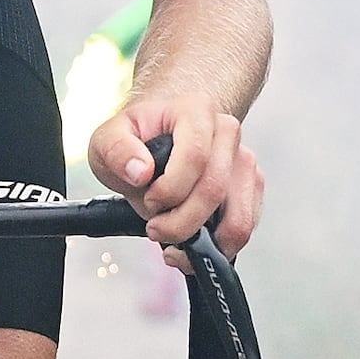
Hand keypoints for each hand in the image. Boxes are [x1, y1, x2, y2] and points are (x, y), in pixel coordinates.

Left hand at [92, 98, 261, 255]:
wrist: (159, 137)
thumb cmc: (138, 137)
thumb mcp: (108, 138)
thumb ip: (117, 150)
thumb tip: (140, 171)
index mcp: (197, 111)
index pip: (195, 156)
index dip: (170, 190)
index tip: (150, 201)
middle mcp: (226, 134)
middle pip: (214, 191)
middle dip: (179, 223)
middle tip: (154, 228)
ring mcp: (243, 162)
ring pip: (237, 217)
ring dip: (202, 241)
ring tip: (173, 242)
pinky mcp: (251, 188)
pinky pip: (244, 227)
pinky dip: (217, 247)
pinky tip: (191, 245)